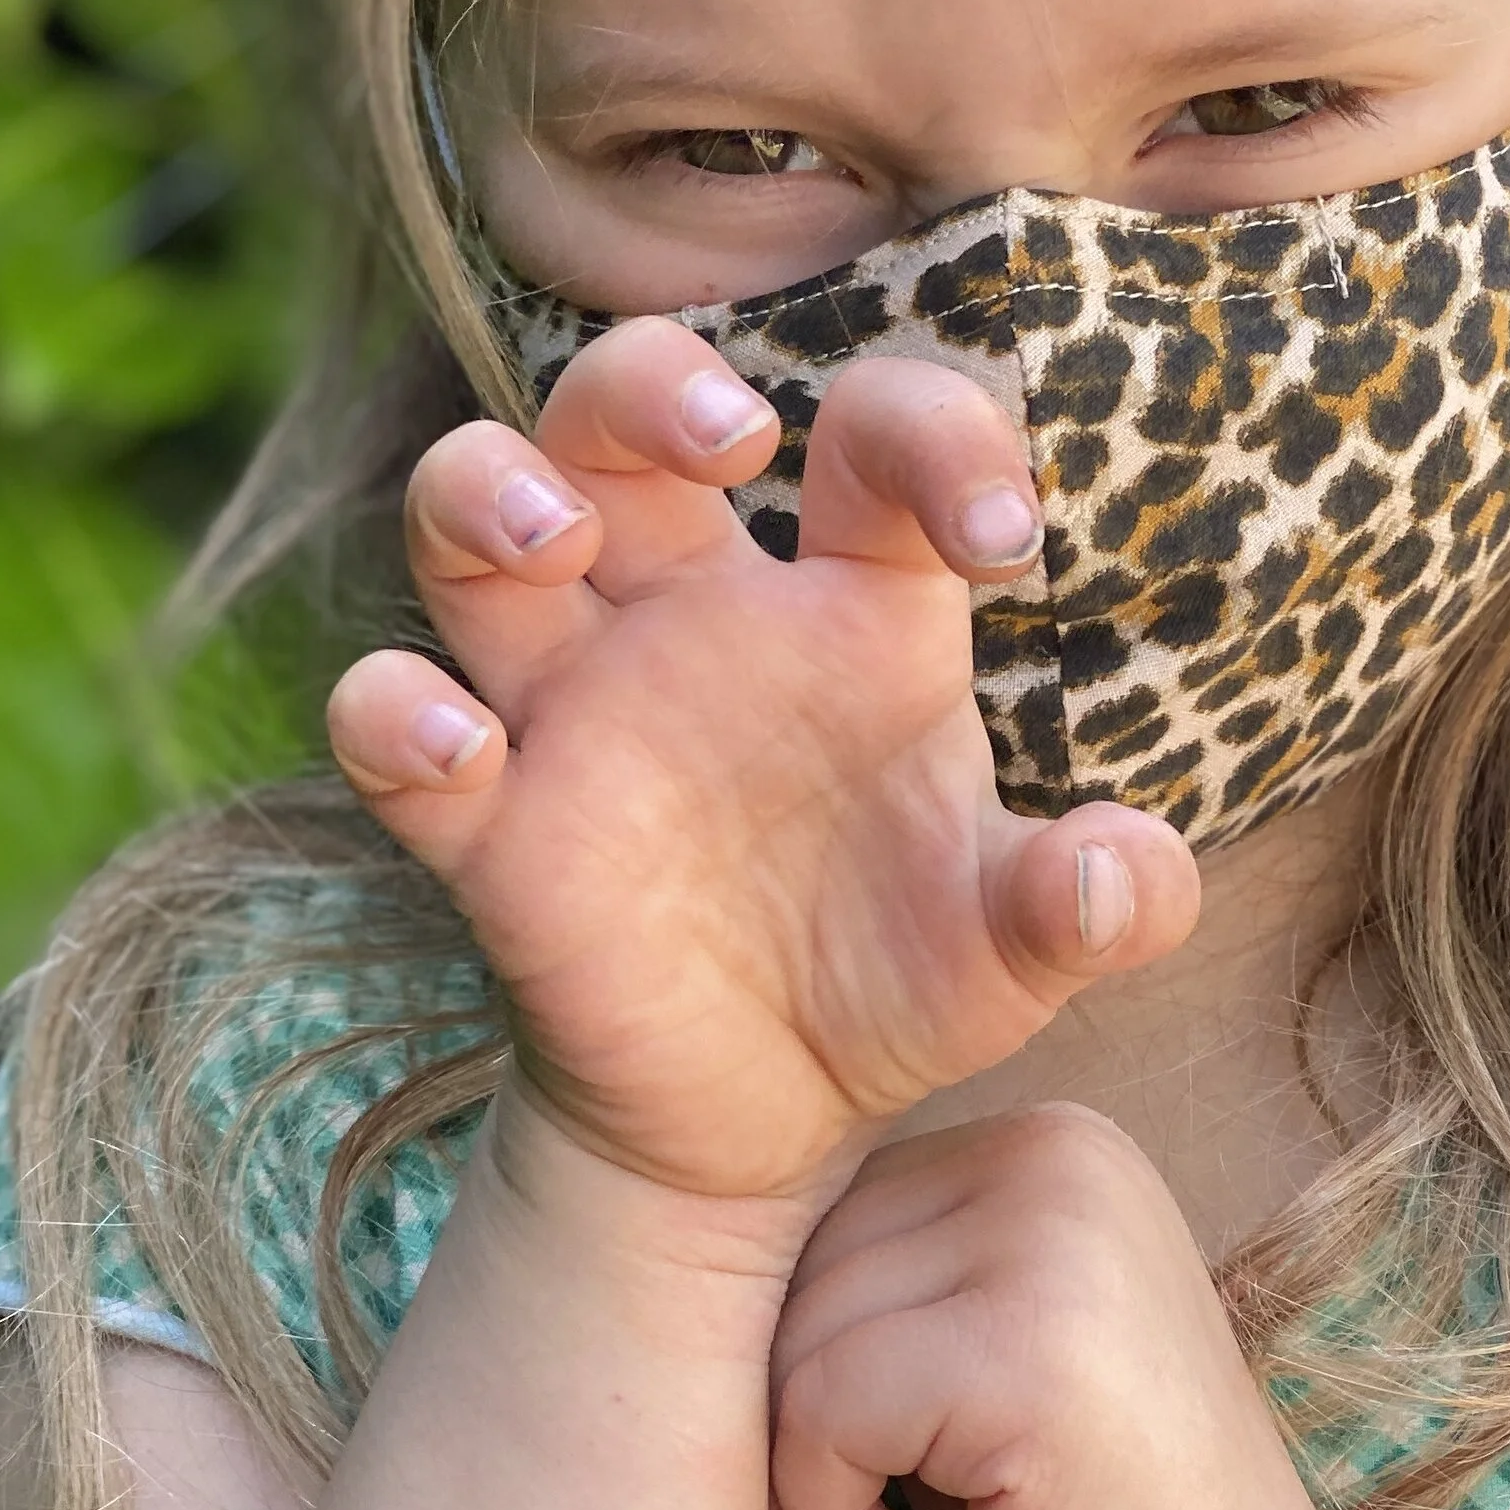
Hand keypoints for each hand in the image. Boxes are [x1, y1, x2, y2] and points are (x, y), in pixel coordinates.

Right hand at [323, 325, 1201, 1203]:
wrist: (768, 1126)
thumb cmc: (897, 982)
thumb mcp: (1017, 951)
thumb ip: (1095, 905)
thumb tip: (1120, 872)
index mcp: (850, 609)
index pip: (872, 434)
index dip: (936, 437)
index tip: (1003, 544)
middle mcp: (698, 617)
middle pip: (615, 411)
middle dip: (647, 383)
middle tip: (727, 435)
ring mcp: (578, 709)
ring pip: (472, 516)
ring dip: (491, 490)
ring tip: (559, 534)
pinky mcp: (492, 826)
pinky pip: (389, 728)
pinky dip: (394, 717)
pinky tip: (459, 745)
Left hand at [763, 1104, 1351, 1509]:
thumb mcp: (990, 1363)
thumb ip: (891, 1282)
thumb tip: (665, 1257)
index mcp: (1059, 1140)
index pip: (831, 1210)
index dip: (798, 1360)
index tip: (832, 1493)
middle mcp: (1062, 1155)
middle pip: (795, 1262)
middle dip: (773, 1431)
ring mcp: (1052, 1241)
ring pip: (789, 1335)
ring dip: (791, 1489)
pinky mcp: (1024, 1347)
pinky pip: (816, 1406)